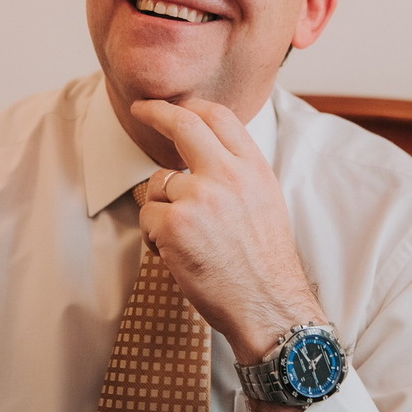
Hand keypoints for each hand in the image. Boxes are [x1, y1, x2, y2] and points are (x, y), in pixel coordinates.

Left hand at [130, 97, 325, 366]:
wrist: (270, 307)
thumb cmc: (265, 264)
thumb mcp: (265, 202)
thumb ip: (237, 173)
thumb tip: (204, 151)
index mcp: (253, 168)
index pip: (219, 116)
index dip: (191, 106)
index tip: (173, 105)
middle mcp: (227, 175)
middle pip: (183, 124)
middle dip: (156, 112)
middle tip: (141, 109)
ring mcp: (199, 197)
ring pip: (157, 184)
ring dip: (160, 210)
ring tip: (186, 240)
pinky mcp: (175, 224)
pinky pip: (147, 218)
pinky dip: (154, 238)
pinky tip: (179, 256)